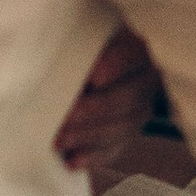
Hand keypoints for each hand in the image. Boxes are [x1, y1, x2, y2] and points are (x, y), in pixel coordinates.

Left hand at [54, 27, 160, 175]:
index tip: (90, 78)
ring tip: (58, 142)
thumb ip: (77, 42)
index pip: (132, 55)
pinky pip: (117, 148)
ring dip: (88, 137)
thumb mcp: (84, 33)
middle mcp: (147, 78)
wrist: (93, 57)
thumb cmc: (81, 43)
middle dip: (91, 112)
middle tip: (61, 119)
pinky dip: (93, 157)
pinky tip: (72, 161)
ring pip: (123, 128)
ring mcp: (141, 108)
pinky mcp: (128, 132)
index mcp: (138, 45)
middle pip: (127, 98)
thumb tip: (48, 52)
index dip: (113, 67)